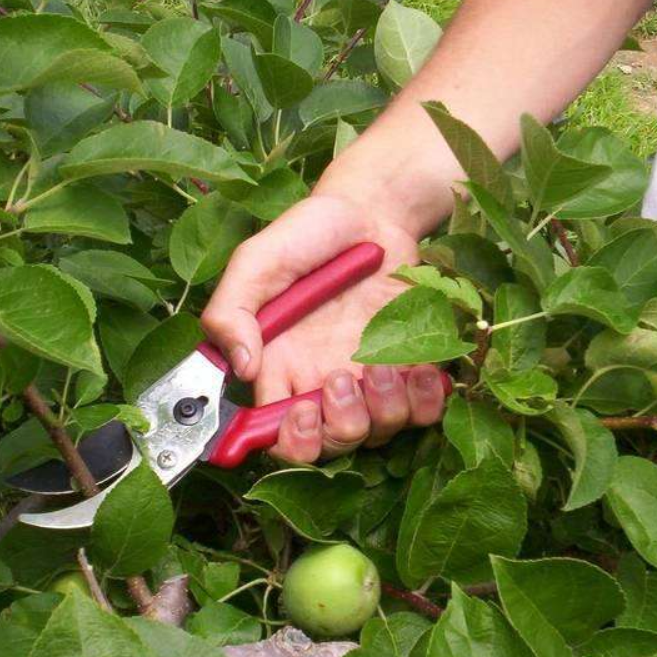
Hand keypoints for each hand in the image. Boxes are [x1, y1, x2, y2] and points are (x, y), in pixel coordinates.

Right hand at [201, 193, 446, 463]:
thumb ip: (231, 311)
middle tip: (342, 379)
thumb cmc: (309, 234)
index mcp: (280, 367)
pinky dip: (424, 400)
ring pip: (377, 434)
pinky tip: (419, 367)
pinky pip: (422, 412)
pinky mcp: (411, 368)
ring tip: (381, 365)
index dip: (290, 442)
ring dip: (383, 410)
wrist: (373, 210)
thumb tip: (241, 368)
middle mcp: (322, 381)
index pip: (276, 434)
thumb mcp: (256, 261)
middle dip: (340, 429)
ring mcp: (369, 379)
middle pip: (331, 446)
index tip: (302, 412)